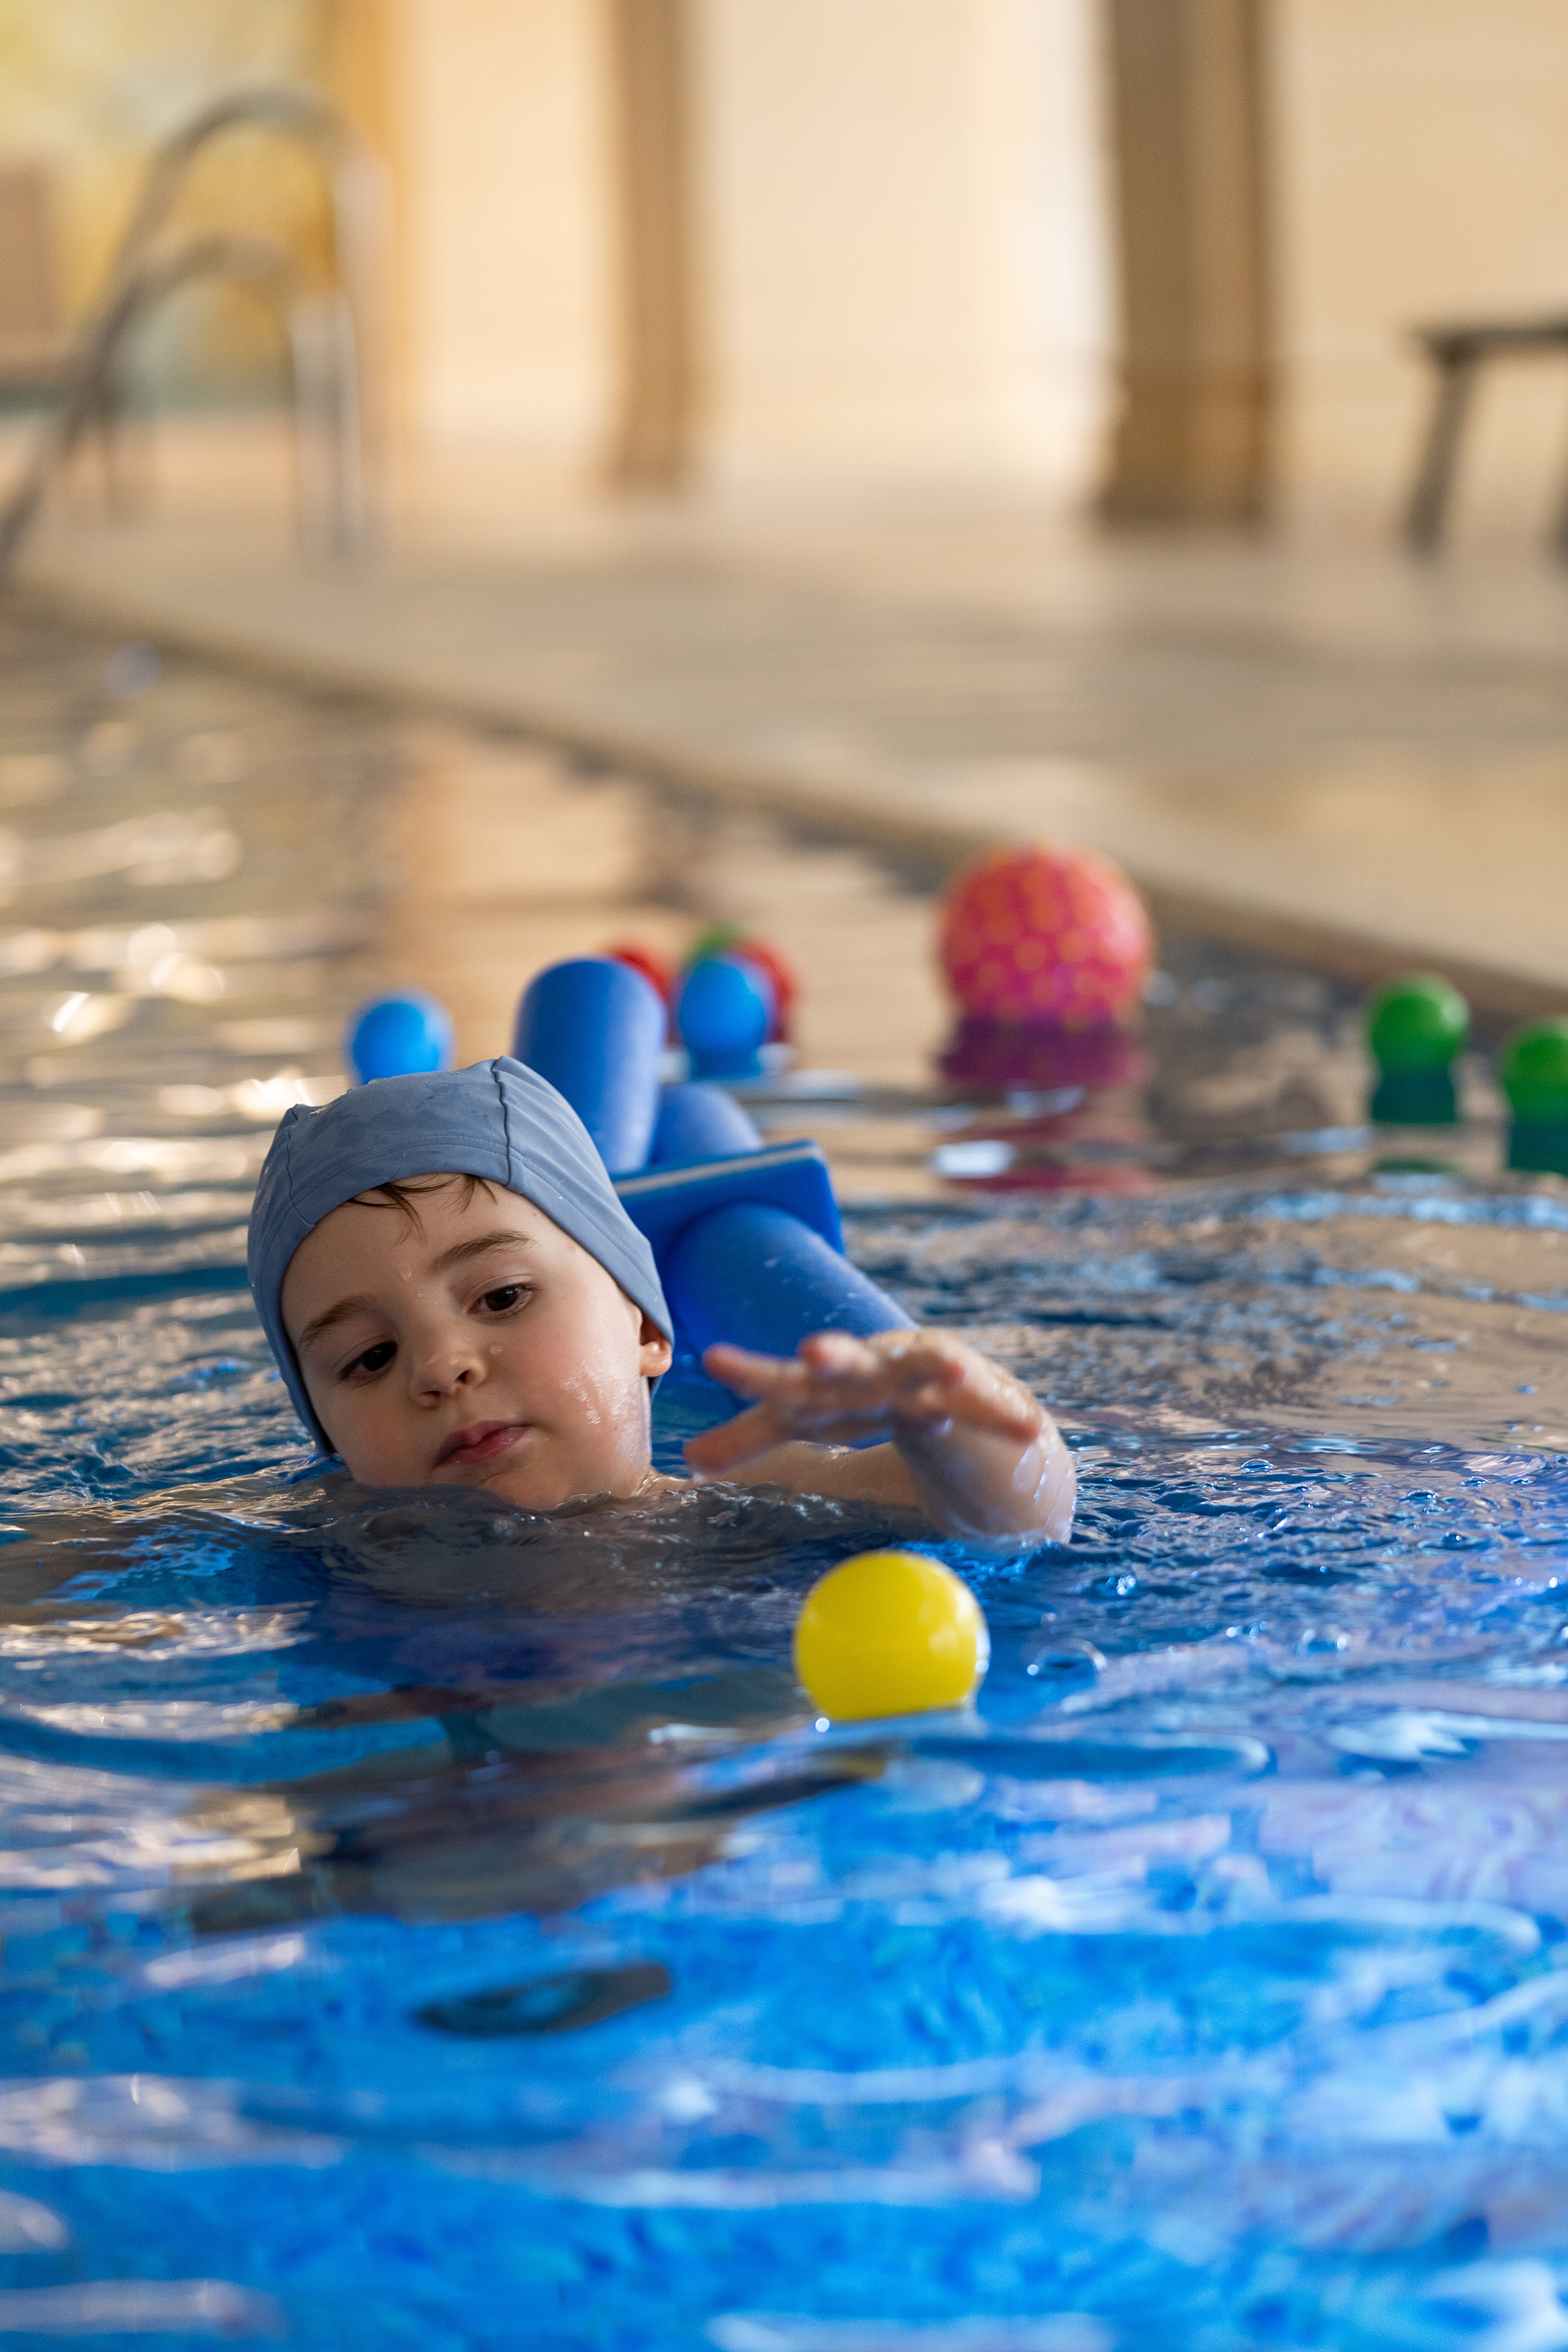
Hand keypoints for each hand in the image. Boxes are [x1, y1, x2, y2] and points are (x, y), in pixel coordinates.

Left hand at [684, 1328, 1044, 1476]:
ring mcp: (931, 1377)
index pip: (786, 1383)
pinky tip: (1029, 1427)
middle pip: (853, 1365)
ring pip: (932, 1371)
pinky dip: (1008, 1416)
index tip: (713, 1360)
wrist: (948, 1404)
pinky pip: (994, 1408)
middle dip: (838, 1358)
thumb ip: (751, 1440)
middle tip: (814, 1352)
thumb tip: (683, 1462)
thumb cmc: (869, 1411)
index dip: (753, 1375)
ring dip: (940, 1368)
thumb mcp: (810, 1428)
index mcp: (832, 1381)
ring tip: (951, 1366)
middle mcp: (878, 1369)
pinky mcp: (981, 1395)